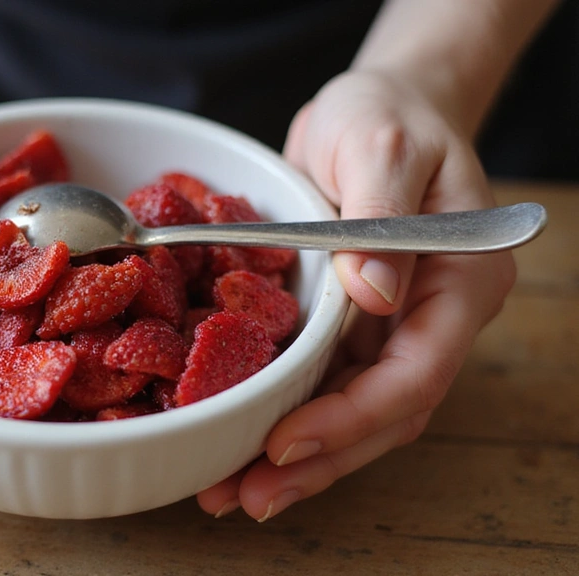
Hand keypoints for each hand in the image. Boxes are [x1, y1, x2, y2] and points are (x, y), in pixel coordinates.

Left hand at [196, 70, 516, 519]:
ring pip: (351, 413)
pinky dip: (283, 418)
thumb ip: (379, 216)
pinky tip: (238, 448)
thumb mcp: (381, 144)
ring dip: (295, 459)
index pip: (416, 373)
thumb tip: (374, 295)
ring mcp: (389, 329)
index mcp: (459, 281)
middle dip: (316, 461)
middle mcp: (430, 319)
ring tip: (228, 493)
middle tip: (244, 497)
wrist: (374, 111)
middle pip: (383, 414)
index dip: (352, 417)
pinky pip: (321, 385)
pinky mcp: (348, 327)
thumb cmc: (386, 116)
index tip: (285, 443)